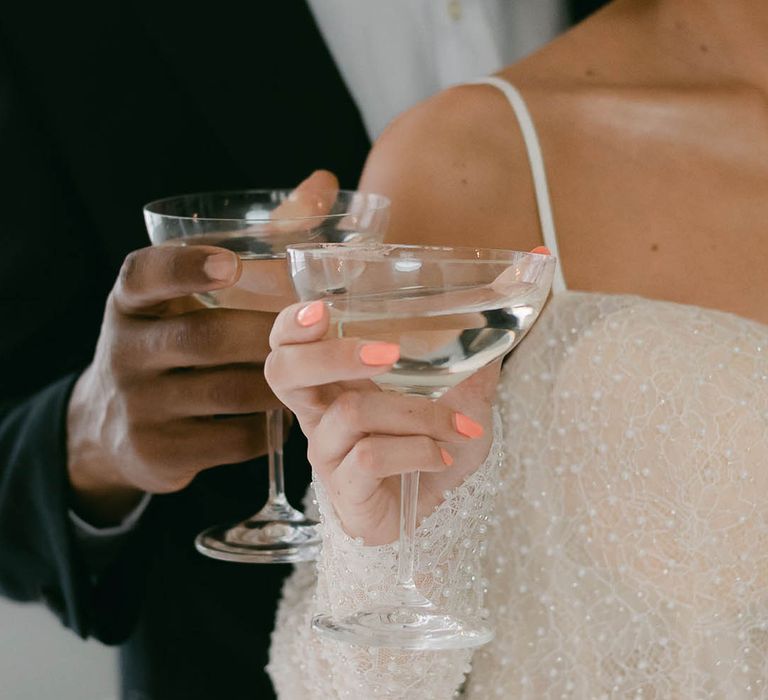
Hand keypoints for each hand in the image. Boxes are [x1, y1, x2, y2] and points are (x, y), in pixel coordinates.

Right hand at [67, 170, 338, 524]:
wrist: (114, 423)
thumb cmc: (177, 337)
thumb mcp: (195, 292)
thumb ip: (261, 240)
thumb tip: (323, 183)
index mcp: (130, 301)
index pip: (145, 275)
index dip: (186, 268)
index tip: (233, 265)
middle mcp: (125, 350)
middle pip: (204, 338)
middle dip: (270, 335)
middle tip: (324, 330)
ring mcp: (138, 406)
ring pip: (227, 392)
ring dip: (282, 382)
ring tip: (324, 370)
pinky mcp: (158, 453)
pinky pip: (233, 439)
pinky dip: (272, 426)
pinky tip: (296, 413)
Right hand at [265, 301, 497, 544]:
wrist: (442, 511)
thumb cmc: (436, 446)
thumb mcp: (462, 393)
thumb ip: (475, 349)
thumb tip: (511, 290)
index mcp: (336, 383)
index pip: (288, 345)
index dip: (291, 325)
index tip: (322, 310)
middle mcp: (321, 415)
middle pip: (284, 372)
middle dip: (330, 354)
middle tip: (386, 353)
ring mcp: (329, 453)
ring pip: (351, 413)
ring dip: (414, 414)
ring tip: (457, 428)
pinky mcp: (346, 489)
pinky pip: (370, 457)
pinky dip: (416, 450)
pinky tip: (442, 455)